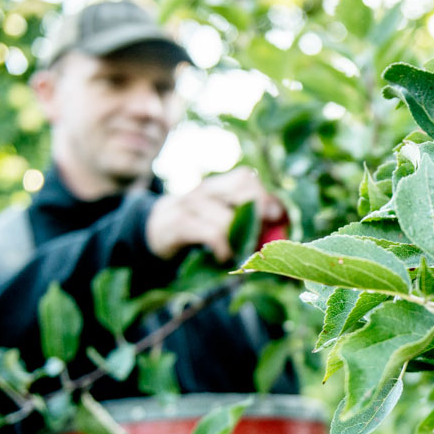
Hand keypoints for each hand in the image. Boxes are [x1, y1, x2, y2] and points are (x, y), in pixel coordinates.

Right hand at [144, 167, 283, 262]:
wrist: (153, 232)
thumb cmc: (197, 227)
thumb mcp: (220, 217)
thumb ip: (247, 217)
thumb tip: (280, 222)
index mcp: (217, 185)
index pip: (245, 177)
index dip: (264, 195)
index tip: (275, 217)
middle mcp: (204, 190)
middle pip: (241, 190)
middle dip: (257, 216)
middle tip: (259, 238)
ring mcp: (188, 205)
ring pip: (228, 218)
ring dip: (240, 240)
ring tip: (240, 253)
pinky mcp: (177, 224)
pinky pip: (210, 233)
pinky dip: (223, 248)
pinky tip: (223, 256)